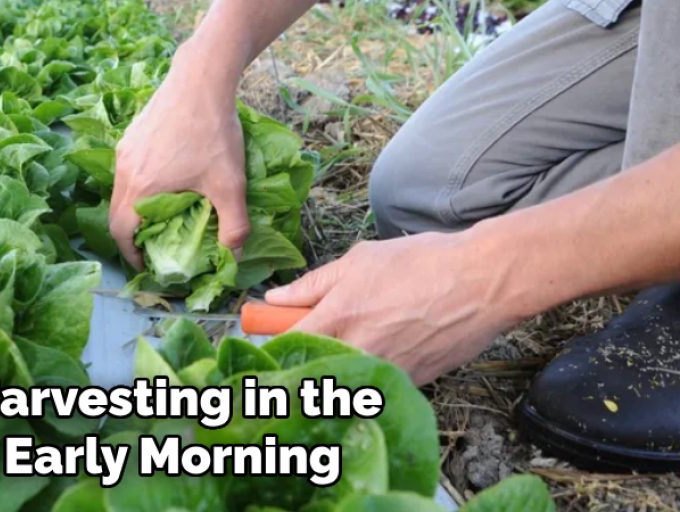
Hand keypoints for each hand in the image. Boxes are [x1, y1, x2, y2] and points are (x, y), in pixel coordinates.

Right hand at [110, 57, 248, 269]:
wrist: (201, 78)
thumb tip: (235, 258)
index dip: (131, 256)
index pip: (121, 233)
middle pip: (115, 214)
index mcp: (141, 188)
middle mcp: (125, 170)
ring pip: (120, 191)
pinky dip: (138, 186)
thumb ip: (234, 226)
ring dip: (133, 210)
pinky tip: (165, 182)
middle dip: (131, 236)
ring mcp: (125, 149)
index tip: (146, 266)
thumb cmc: (213, 131)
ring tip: (159, 218)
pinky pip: (127, 170)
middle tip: (152, 248)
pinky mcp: (131, 134)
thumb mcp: (230, 183)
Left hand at [265, 232, 529, 384]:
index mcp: (338, 319)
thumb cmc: (420, 263)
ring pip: (345, 380)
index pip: (287, 345)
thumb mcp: (358, 262)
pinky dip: (370, 371)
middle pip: (312, 369)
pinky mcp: (411, 384)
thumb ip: (311, 285)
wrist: (482, 282)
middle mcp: (357, 353)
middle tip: (313, 338)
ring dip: (339, 365)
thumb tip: (274, 299)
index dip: (274, 343)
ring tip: (360, 338)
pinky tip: (386, 346)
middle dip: (304, 358)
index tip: (272, 337)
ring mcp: (385, 373)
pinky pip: (376, 383)